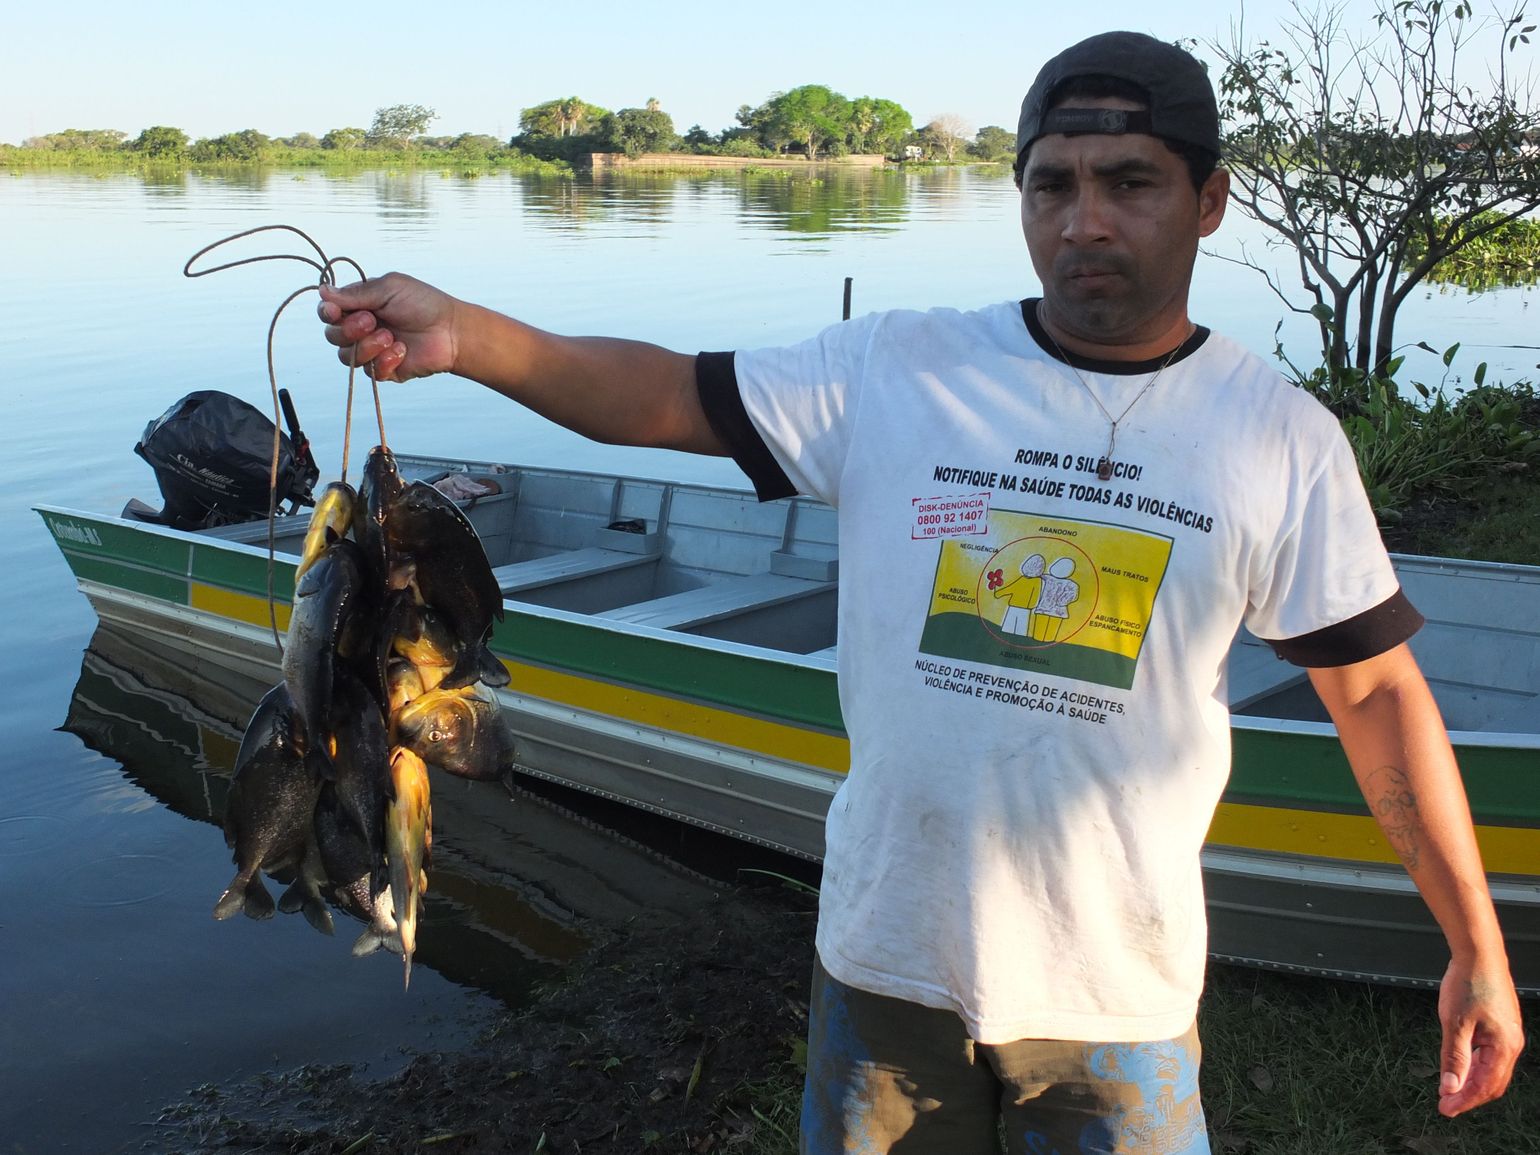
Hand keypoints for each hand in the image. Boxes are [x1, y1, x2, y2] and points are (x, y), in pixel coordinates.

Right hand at [317, 273, 457, 381]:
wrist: (451, 331)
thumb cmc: (424, 304)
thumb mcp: (389, 289)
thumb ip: (356, 294)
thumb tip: (323, 291)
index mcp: (360, 306)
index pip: (329, 312)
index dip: (328, 313)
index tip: (335, 311)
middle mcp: (361, 329)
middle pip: (332, 336)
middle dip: (349, 329)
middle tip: (373, 321)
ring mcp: (372, 351)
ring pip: (347, 357)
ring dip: (368, 346)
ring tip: (391, 337)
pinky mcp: (384, 370)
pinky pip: (370, 372)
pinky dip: (384, 361)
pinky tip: (402, 351)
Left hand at [1435, 958, 1524, 1115]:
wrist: (1479, 955)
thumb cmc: (1469, 983)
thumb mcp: (1455, 1023)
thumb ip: (1453, 1057)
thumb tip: (1450, 1086)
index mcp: (1504, 1046)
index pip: (1485, 1086)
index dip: (1465, 1101)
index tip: (1446, 1109)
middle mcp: (1511, 1044)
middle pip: (1492, 1082)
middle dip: (1469, 1095)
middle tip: (1446, 1103)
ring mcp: (1507, 1035)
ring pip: (1491, 1069)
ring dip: (1471, 1081)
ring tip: (1449, 1089)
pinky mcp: (1500, 1027)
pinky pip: (1489, 1055)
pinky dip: (1474, 1065)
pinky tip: (1460, 1067)